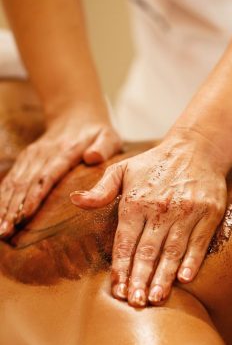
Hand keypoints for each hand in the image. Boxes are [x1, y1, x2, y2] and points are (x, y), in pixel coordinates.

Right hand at [0, 110, 120, 236]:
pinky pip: (10, 179)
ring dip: (4, 206)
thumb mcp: (108, 136)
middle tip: (6, 231)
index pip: (46, 177)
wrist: (77, 113)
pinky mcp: (26, 159)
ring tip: (0, 230)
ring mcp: (32, 156)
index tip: (24, 216)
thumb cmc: (97, 132)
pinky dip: (2, 197)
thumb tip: (93, 157)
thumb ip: (104, 147)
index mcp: (64, 152)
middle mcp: (44, 154)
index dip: (34, 197)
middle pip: (25, 184)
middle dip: (13, 209)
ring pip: (14, 183)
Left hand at [70, 130, 227, 306]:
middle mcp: (161, 209)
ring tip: (155, 298)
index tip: (117, 290)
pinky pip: (199, 242)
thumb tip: (76, 201)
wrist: (198, 148)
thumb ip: (101, 189)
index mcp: (136, 201)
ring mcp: (187, 212)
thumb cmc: (156, 163)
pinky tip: (184, 278)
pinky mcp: (209, 214)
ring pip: (172, 250)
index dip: (121, 267)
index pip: (125, 242)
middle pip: (147, 251)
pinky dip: (192, 261)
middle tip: (135, 302)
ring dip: (163, 276)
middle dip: (139, 279)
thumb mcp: (123, 169)